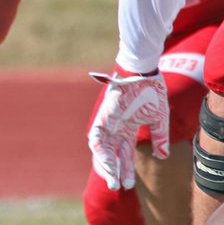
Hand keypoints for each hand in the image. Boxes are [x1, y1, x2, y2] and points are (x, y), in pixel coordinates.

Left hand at [87, 69, 169, 189]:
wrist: (145, 75)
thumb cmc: (152, 93)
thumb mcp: (159, 120)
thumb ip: (159, 138)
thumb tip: (163, 156)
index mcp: (127, 129)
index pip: (125, 154)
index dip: (126, 169)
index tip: (129, 184)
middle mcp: (116, 127)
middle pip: (112, 154)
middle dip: (115, 171)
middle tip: (117, 187)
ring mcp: (108, 122)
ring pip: (102, 148)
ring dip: (106, 164)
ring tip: (111, 179)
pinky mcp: (103, 117)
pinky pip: (97, 137)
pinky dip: (100, 150)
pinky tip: (105, 163)